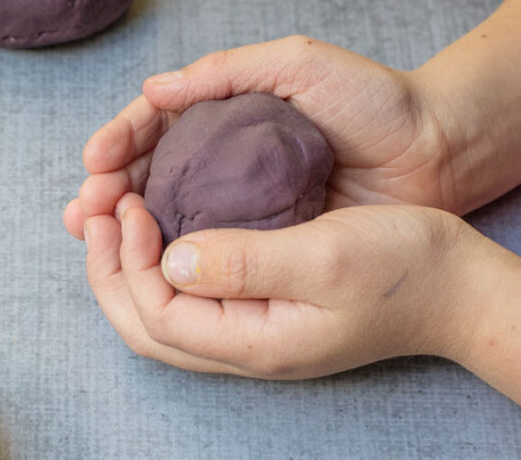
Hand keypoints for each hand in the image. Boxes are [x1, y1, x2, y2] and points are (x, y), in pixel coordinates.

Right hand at [64, 35, 449, 239]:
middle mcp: (220, 159)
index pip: (154, 125)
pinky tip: (140, 258)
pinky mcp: (258, 237)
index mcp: (222, 113)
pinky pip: (202, 244)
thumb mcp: (298, 63)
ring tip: (91, 231)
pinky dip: (167, 251)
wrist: (432, 151)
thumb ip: (225, 72)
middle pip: (148, 171)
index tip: (95, 159)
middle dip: (108, 187)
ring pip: (165, 211)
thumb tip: (153, 89)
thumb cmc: (370, 100)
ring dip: (122, 222)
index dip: (119, 140)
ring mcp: (236, 201)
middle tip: (85, 207)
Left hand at [83, 192, 506, 381]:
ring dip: (126, 266)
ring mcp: (250, 330)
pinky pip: (188, 294)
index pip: (157, 316)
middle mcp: (244, 345)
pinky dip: (158, 262)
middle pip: (145, 325)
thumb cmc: (405, 270)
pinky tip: (158, 225)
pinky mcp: (259, 309)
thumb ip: (245, 262)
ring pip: (161, 312)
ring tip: (113, 216)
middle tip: (96, 213)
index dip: (128, 262)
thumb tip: (171, 258)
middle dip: (109, 269)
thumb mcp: (326, 257)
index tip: (126, 206)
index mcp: (254, 341)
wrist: (455, 286)